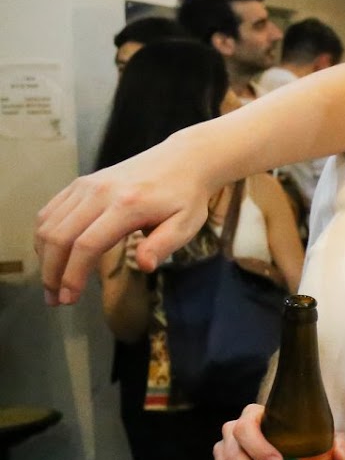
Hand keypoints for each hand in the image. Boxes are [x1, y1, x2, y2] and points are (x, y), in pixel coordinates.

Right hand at [35, 126, 221, 306]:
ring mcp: (86, 185)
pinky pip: (50, 210)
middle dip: (52, 272)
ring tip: (51, 284)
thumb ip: (164, 245)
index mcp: (127, 206)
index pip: (87, 244)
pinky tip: (50, 256)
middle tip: (55, 299)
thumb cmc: (186, 198)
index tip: (69, 298)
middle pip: (59, 236)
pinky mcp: (80, 183)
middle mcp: (99, 193)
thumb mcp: (187, 224)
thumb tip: (144, 266)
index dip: (72, 274)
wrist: (182, 160)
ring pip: (49, 223)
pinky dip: (44, 236)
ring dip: (43, 257)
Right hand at [213, 403, 344, 459]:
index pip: (246, 428)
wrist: (293, 448)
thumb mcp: (326, 436)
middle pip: (234, 458)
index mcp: (253, 417)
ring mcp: (225, 457)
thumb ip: (340, 442)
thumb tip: (340, 458)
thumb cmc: (307, 437)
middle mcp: (233, 435)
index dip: (257, 447)